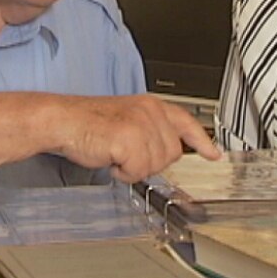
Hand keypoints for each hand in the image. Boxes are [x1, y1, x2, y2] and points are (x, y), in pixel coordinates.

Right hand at [54, 94, 220, 182]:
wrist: (63, 120)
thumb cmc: (88, 122)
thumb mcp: (127, 119)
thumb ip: (150, 130)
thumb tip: (166, 151)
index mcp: (151, 105)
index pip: (186, 122)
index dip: (202, 141)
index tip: (213, 154)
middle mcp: (151, 111)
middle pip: (172, 154)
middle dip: (150, 161)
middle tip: (128, 154)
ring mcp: (141, 124)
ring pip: (155, 165)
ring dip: (134, 167)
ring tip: (116, 153)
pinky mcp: (129, 139)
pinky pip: (137, 171)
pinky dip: (123, 172)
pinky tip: (111, 159)